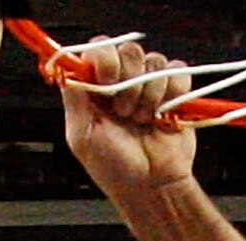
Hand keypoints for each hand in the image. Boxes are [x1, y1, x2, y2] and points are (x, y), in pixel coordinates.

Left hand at [60, 36, 196, 206]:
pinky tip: (164, 114)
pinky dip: (174, 91)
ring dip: (150, 93)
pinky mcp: (175, 93)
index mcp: (98, 88)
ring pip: (155, 61)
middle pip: (130, 50)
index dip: (105, 58)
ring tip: (143, 120)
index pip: (100, 48)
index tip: (107, 80)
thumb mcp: (82, 136)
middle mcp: (123, 82)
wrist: (151, 187)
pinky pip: (178, 72)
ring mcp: (150, 86)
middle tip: (124, 112)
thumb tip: (67, 67)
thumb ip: (73, 97)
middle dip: (129, 82)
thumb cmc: (115, 169)